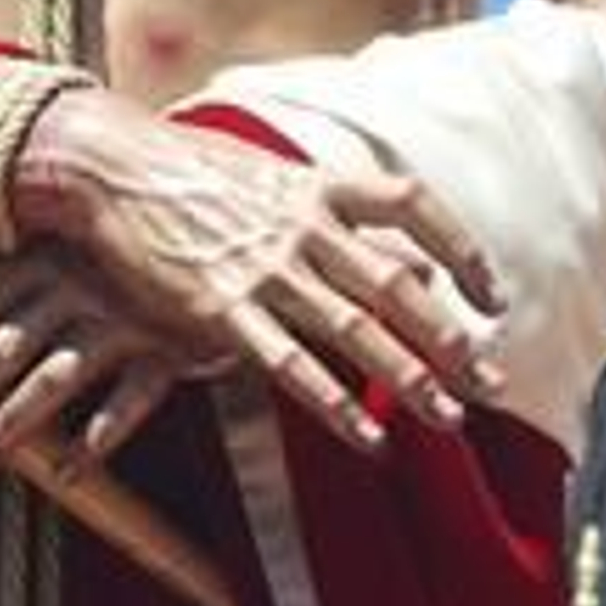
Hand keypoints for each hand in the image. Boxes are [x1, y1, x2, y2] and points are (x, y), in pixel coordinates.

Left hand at [0, 244, 193, 475]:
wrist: (212, 238)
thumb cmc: (114, 261)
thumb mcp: (57, 261)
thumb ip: (8, 298)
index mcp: (37, 260)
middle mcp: (72, 284)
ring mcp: (120, 314)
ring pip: (55, 375)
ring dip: (13, 421)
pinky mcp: (166, 345)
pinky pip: (131, 397)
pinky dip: (98, 437)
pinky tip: (69, 471)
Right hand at [12, 89, 507, 455]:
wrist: (112, 166)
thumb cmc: (187, 167)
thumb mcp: (264, 169)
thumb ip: (322, 203)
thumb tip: (376, 233)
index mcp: (314, 183)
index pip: (410, 205)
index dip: (459, 247)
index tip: (490, 292)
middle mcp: (300, 224)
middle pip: (396, 283)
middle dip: (451, 337)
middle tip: (494, 380)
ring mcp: (263, 268)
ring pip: (355, 330)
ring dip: (410, 378)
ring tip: (451, 419)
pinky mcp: (221, 310)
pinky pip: (292, 366)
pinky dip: (336, 405)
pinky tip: (370, 439)